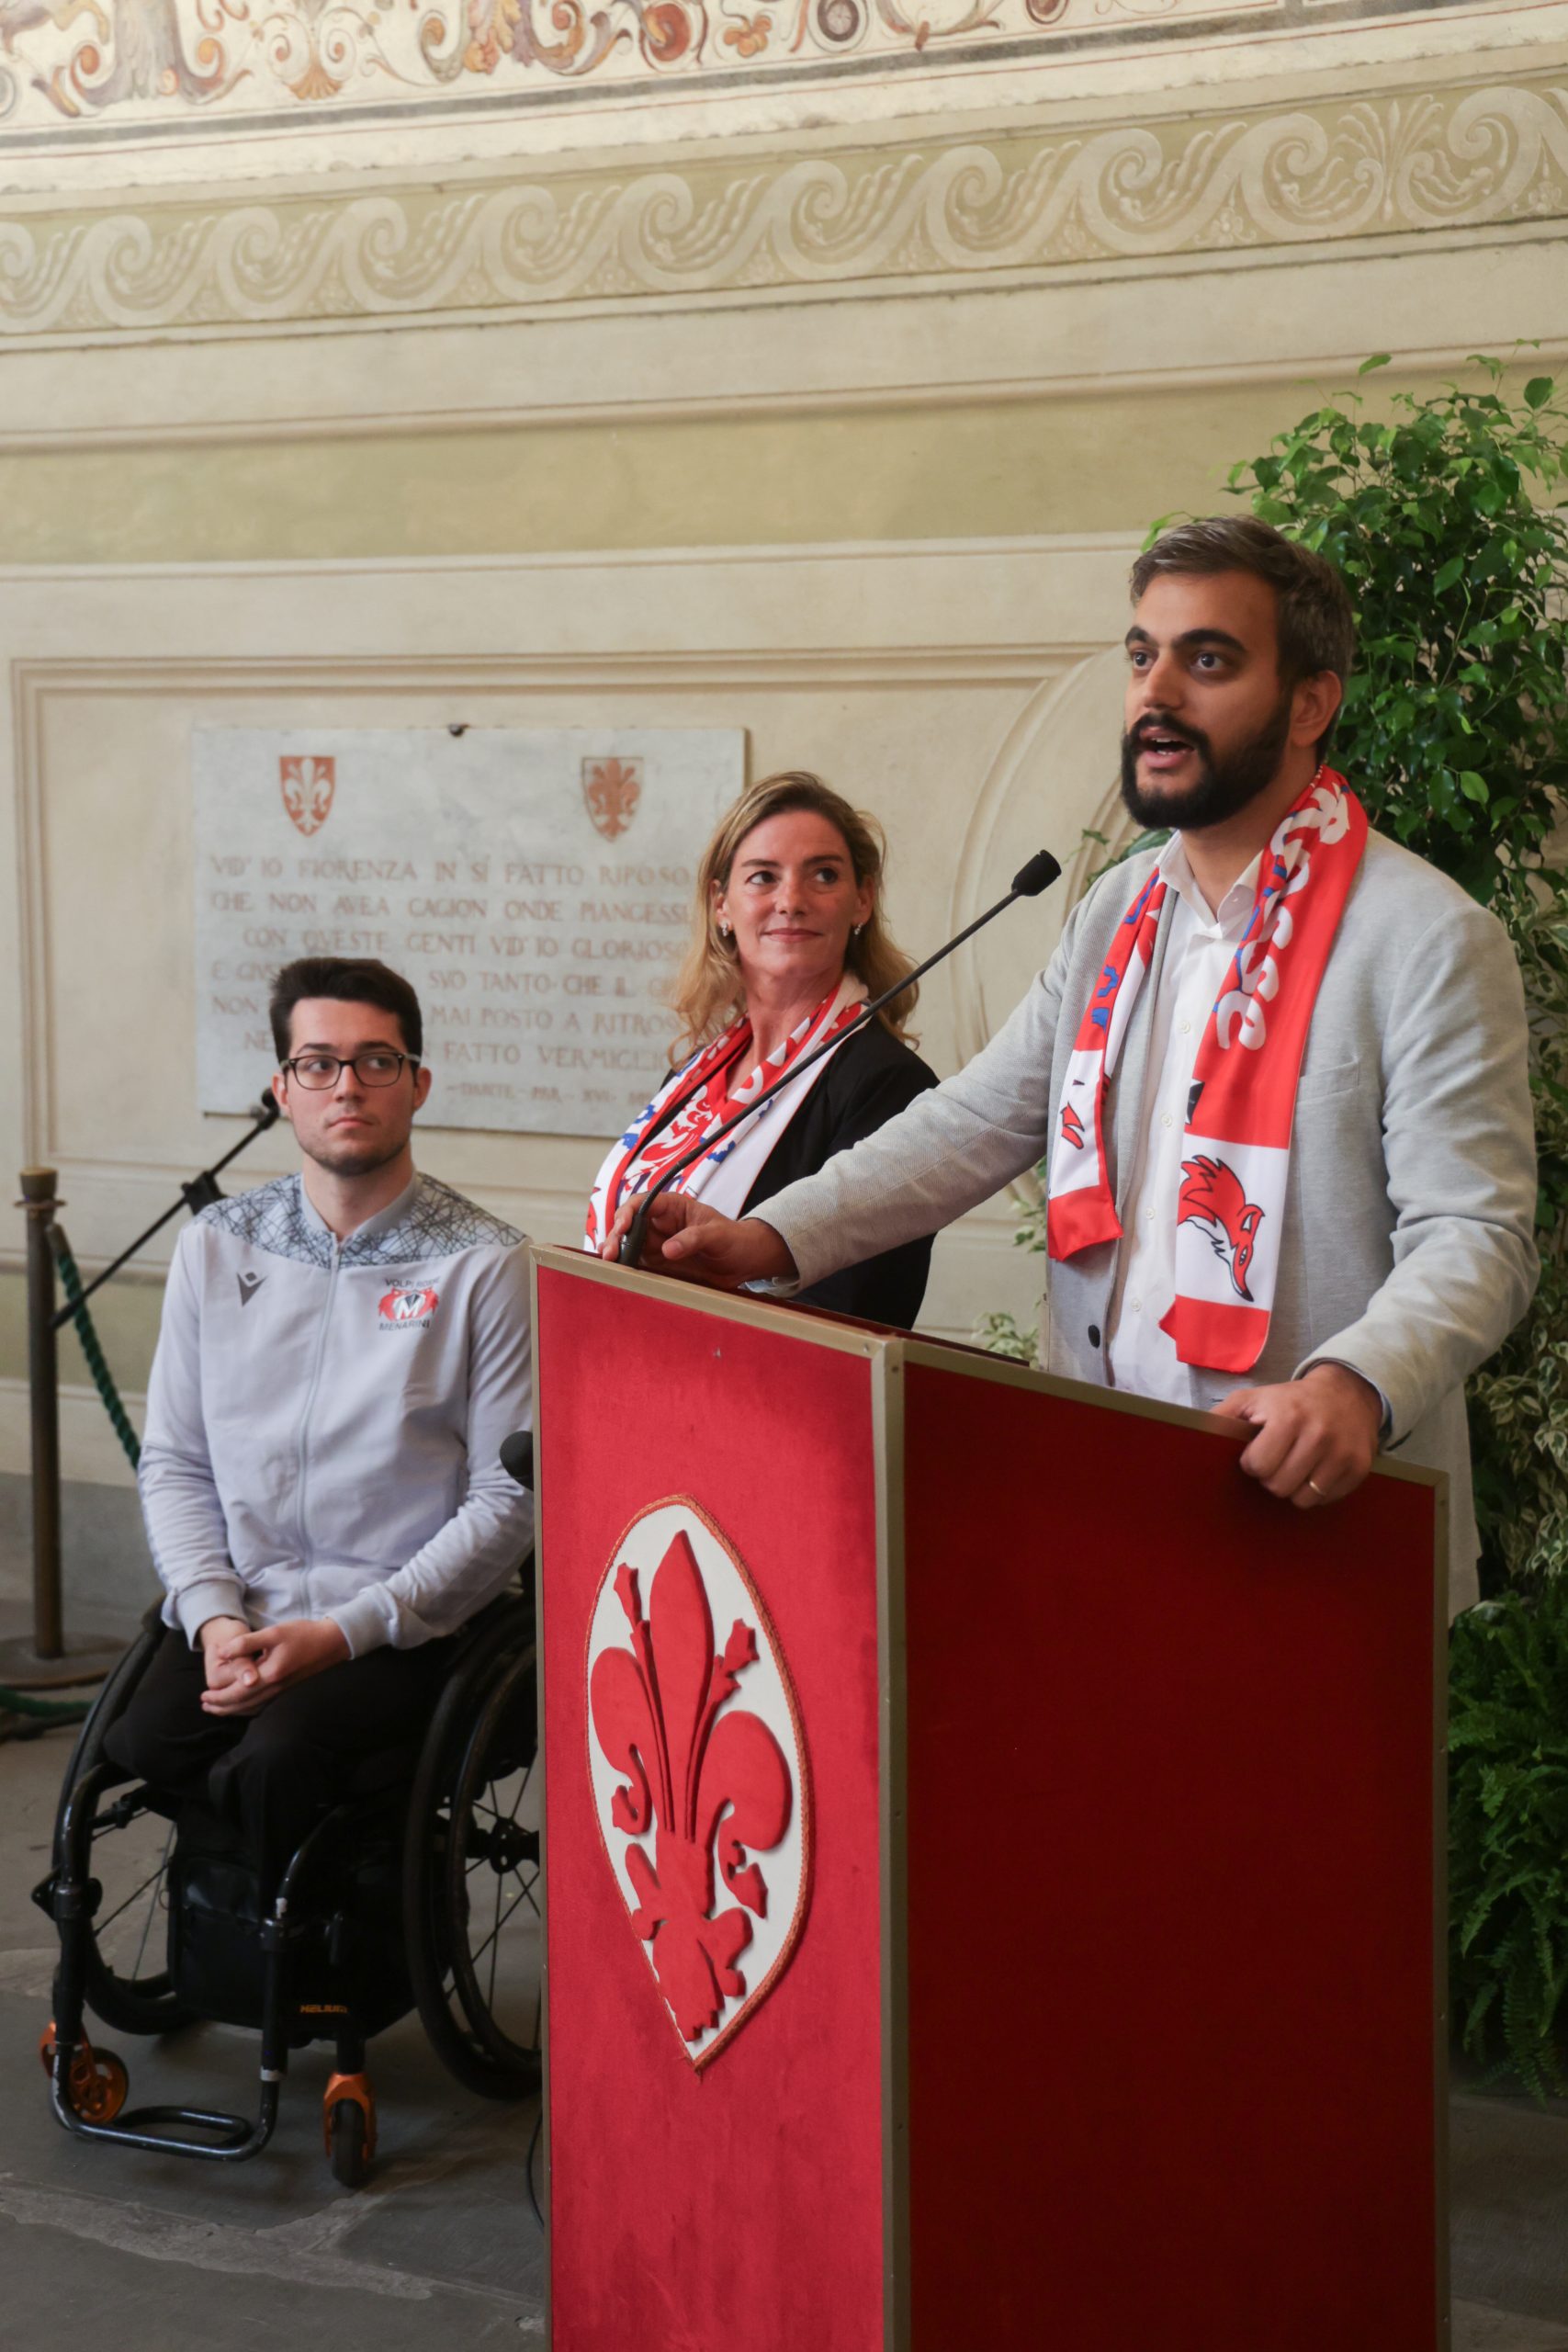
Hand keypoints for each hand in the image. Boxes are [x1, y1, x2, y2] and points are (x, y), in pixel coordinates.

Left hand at [199, 1617, 350, 1716]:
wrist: (331, 1642)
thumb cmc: (302, 1634)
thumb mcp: (273, 1633)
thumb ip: (246, 1643)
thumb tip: (222, 1653)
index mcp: (269, 1675)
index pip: (236, 1693)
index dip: (218, 1696)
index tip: (203, 1695)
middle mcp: (274, 1688)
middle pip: (242, 1704)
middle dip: (221, 1706)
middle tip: (204, 1704)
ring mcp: (281, 1690)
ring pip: (251, 1707)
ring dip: (232, 1709)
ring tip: (218, 1708)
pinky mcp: (286, 1688)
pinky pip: (261, 1705)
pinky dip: (247, 1707)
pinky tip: (242, 1704)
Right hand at [601, 1195, 795, 1290]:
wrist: (745, 1262)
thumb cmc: (735, 1239)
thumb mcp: (719, 1234)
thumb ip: (694, 1238)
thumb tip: (668, 1249)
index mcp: (672, 1208)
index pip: (642, 1203)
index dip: (628, 1212)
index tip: (623, 1226)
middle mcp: (659, 1225)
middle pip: (628, 1226)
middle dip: (615, 1237)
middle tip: (609, 1254)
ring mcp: (657, 1246)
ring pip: (628, 1247)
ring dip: (616, 1255)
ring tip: (609, 1267)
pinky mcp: (659, 1266)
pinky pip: (638, 1267)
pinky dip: (627, 1271)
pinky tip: (619, 1277)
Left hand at [1213, 1362, 1384, 1509]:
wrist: (1346, 1393)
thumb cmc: (1291, 1400)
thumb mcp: (1253, 1399)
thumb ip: (1222, 1418)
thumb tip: (1193, 1438)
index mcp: (1288, 1416)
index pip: (1258, 1466)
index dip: (1253, 1462)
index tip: (1259, 1451)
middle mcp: (1318, 1435)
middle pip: (1279, 1487)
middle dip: (1272, 1477)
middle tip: (1278, 1459)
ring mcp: (1342, 1453)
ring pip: (1302, 1499)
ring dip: (1293, 1487)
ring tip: (1296, 1465)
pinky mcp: (1358, 1468)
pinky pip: (1326, 1500)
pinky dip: (1317, 1490)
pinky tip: (1316, 1469)